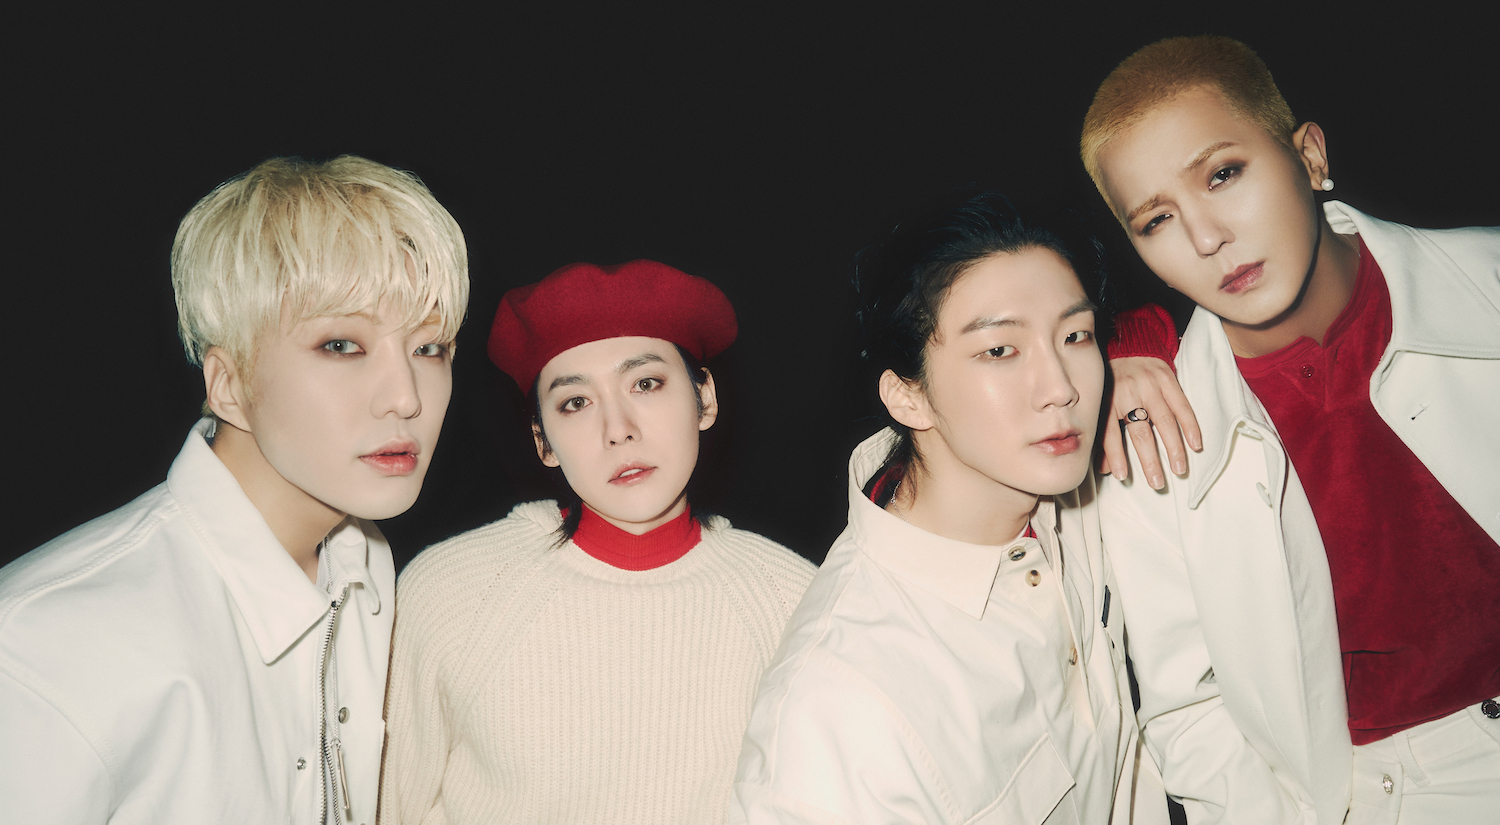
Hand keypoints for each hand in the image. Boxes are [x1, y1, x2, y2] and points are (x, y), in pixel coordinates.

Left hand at [1102, 357, 1201, 488]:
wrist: (1129, 345)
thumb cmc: (1113, 382)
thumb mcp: (1102, 404)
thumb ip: (1103, 436)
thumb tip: (1104, 469)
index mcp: (1107, 400)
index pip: (1110, 433)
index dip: (1116, 456)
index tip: (1122, 476)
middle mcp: (1128, 393)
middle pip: (1139, 431)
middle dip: (1149, 459)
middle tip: (1157, 482)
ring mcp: (1149, 386)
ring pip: (1163, 421)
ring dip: (1173, 447)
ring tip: (1179, 468)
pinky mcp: (1167, 379)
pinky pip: (1182, 405)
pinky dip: (1190, 426)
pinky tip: (1196, 444)